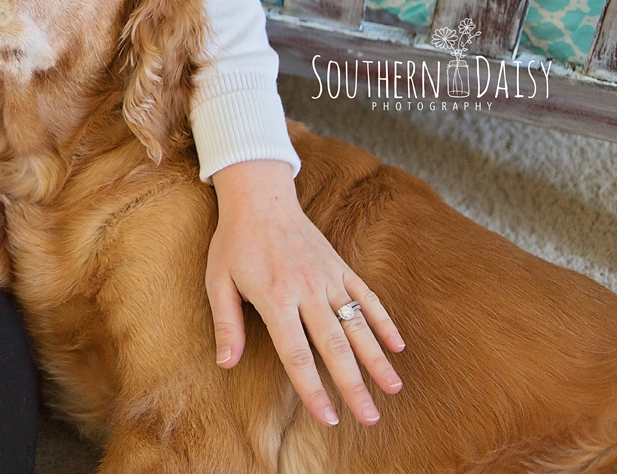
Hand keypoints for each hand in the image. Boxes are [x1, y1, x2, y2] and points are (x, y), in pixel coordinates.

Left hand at [206, 160, 404, 426]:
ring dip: (376, 358)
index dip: (313, 389)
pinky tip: (398, 346)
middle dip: (354, 384)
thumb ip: (226, 323)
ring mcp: (328, 277)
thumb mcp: (218, 280)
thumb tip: (225, 364)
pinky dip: (383, 321)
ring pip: (357, 324)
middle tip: (369, 418)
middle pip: (335, 345)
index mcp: (275, 297)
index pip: (297, 353)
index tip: (328, 417)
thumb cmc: (234, 243)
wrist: (260, 197)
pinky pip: (367, 296)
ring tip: (392, 389)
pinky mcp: (340, 266)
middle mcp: (306, 290)